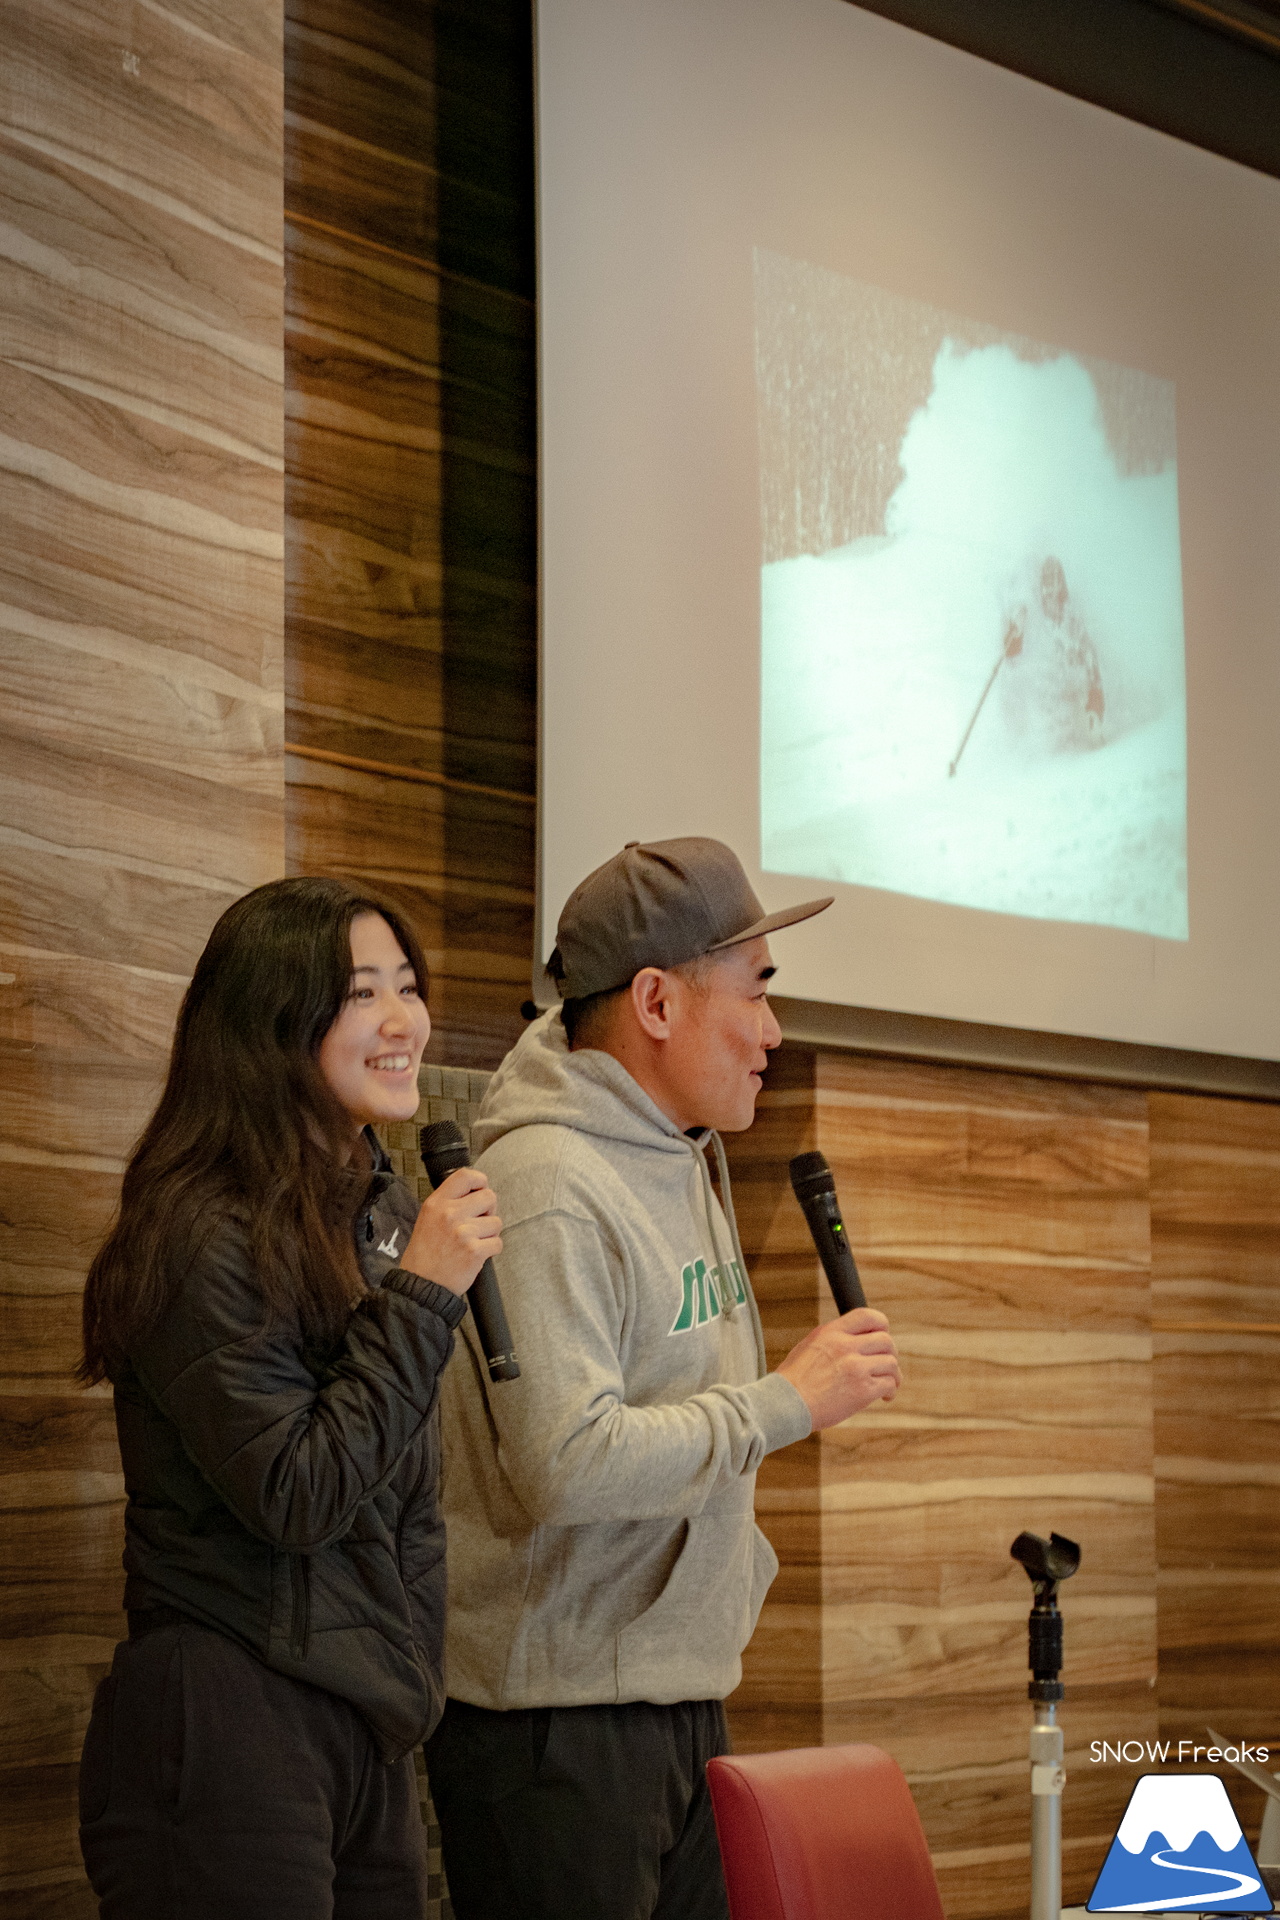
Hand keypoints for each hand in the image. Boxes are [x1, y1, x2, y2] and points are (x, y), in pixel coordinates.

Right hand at [400, 1168, 502, 1295]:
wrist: (421, 1285)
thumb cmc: (424, 1255)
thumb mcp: (427, 1218)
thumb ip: (448, 1203)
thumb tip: (475, 1193)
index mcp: (437, 1203)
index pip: (466, 1176)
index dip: (480, 1181)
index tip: (481, 1190)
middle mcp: (450, 1214)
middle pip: (489, 1196)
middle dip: (489, 1210)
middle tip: (479, 1222)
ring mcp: (463, 1232)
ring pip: (496, 1222)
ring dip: (490, 1233)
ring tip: (473, 1242)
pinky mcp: (475, 1251)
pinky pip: (498, 1243)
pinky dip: (491, 1250)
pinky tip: (476, 1254)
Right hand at [776, 1307, 900, 1431]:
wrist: (786, 1405)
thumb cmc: (794, 1380)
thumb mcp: (809, 1346)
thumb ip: (833, 1339)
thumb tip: (854, 1338)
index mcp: (831, 1332)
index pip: (867, 1316)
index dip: (881, 1324)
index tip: (882, 1335)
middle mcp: (845, 1346)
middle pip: (885, 1340)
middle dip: (890, 1352)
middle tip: (886, 1364)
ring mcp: (855, 1368)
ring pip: (891, 1363)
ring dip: (893, 1374)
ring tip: (888, 1383)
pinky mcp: (862, 1390)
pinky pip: (889, 1384)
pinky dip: (890, 1390)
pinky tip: (885, 1396)